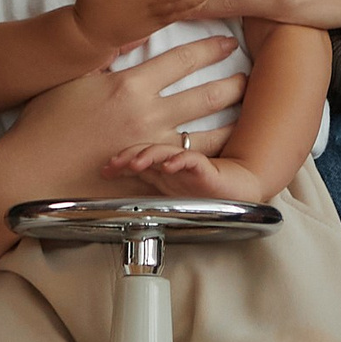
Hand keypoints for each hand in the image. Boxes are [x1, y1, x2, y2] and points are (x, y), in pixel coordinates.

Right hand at [0, 32, 243, 201]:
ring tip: (249, 117)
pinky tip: (225, 159)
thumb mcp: (76, 79)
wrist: (30, 171)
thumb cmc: (44, 123)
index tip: (227, 43)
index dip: (210, 49)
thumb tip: (128, 44)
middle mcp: (148, 116)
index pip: (183, 59)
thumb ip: (107, 64)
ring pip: (208, 137)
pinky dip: (210, 164)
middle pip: (207, 96)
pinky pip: (190, 170)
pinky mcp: (149, 180)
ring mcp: (152, 151)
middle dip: (233, 85)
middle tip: (249, 78)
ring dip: (232, 126)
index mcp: (130, 85)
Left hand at [113, 142, 270, 204]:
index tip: (104, 169)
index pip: (134, 157)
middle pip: (145, 150)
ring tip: (135, 163)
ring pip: (164, 151)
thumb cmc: (201, 191)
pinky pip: (190, 160)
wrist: (235, 190)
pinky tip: (169, 166)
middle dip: (127, 155)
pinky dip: (178, 162)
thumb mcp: (166, 191)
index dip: (119, 161)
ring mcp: (185, 163)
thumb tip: (118, 185)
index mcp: (159, 168)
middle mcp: (170, 162)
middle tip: (113, 163)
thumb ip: (145, 184)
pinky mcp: (204, 166)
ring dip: (148, 156)